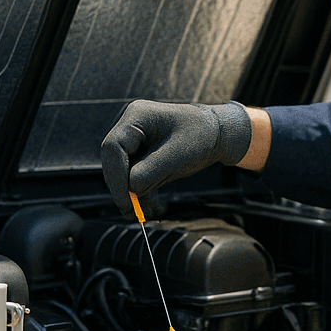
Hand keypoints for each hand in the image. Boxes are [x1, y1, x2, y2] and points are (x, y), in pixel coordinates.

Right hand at [101, 100, 251, 212]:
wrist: (217, 134)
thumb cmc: (202, 135)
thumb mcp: (180, 152)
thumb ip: (154, 168)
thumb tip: (131, 188)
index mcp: (136, 117)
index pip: (113, 147)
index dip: (115, 176)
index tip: (126, 200)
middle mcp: (131, 129)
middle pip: (114, 162)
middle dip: (122, 189)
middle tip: (132, 213)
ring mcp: (135, 144)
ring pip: (123, 174)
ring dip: (133, 196)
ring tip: (148, 213)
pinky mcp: (142, 158)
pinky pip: (135, 179)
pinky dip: (142, 194)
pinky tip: (154, 208)